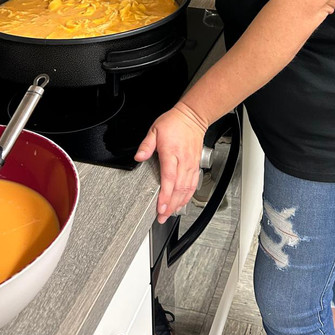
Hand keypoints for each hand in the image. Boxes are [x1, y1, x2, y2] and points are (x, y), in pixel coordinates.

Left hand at [134, 102, 207, 223]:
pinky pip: (193, 184)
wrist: (193, 117)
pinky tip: (182, 204)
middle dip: (170, 205)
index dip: (165, 194)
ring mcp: (191, 164)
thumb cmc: (174, 123)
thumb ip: (146, 145)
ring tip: (170, 214)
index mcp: (172, 153)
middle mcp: (183, 161)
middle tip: (162, 217)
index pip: (169, 178)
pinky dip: (188, 196)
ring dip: (179, 203)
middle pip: (179, 188)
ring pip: (187, 189)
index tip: (160, 207)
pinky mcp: (195, 165)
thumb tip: (139, 157)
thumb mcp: (154, 130)